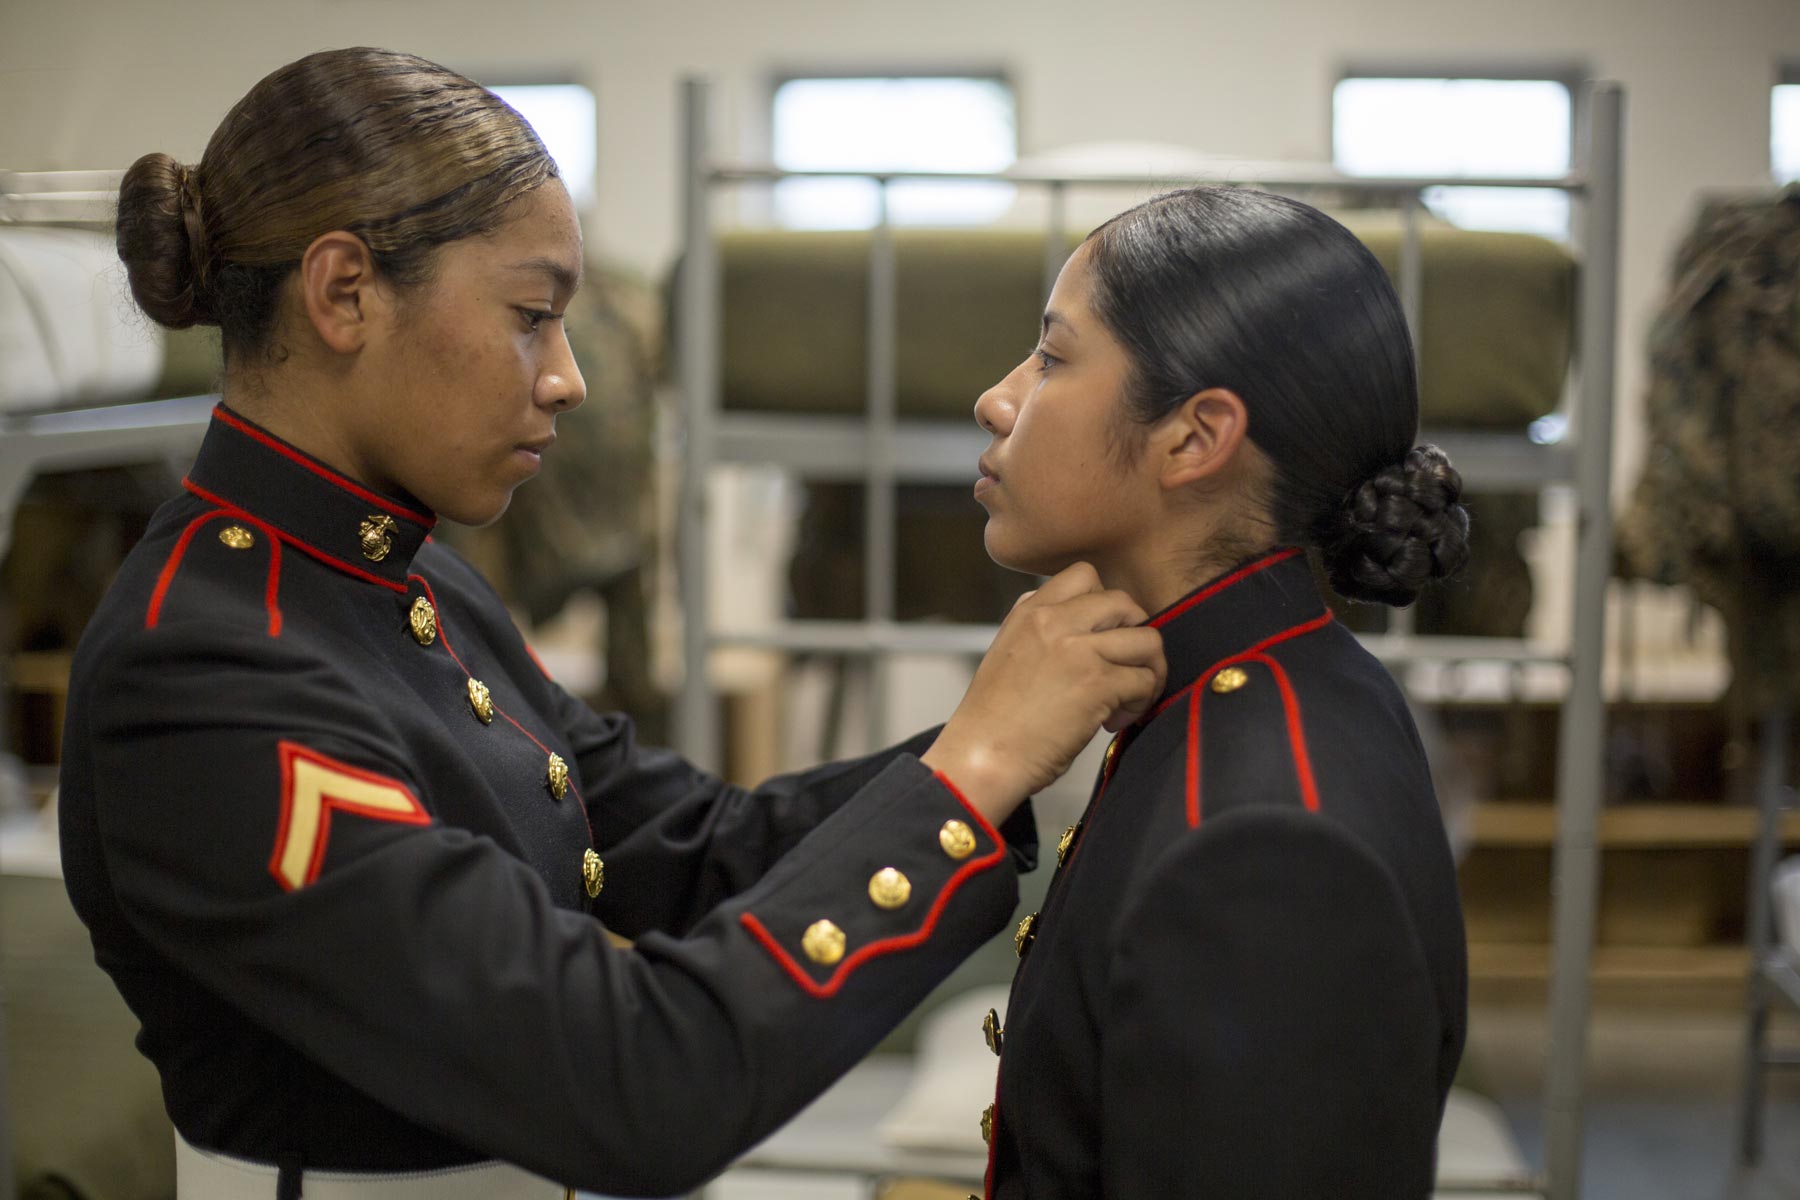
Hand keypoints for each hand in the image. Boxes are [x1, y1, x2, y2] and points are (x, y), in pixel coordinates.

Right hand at [921, 563, 1165, 826]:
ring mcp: (1078, 650)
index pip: (1085, 575)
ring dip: (1148, 670)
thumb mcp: (1007, 651)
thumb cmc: (993, 719)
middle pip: (1124, 601)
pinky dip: (1140, 703)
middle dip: (1134, 635)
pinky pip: (1145, 680)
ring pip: (1148, 639)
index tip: (1099, 639)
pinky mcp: (1097, 684)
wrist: (982, 758)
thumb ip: (1039, 628)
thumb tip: (1078, 622)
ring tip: (1127, 699)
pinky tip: (1113, 722)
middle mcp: (1054, 621)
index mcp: (1030, 611)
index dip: (1104, 606)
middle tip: (1123, 669)